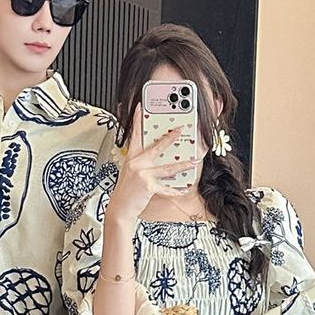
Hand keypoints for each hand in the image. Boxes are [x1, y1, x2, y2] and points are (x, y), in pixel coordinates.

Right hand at [108, 111, 192, 225]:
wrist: (120, 207)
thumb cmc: (127, 189)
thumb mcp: (130, 171)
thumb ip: (141, 161)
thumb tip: (159, 155)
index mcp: (131, 157)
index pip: (134, 135)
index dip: (136, 120)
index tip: (140, 107)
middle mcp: (136, 163)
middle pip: (157, 147)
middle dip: (170, 138)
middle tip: (181, 130)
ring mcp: (142, 174)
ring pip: (168, 168)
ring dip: (183, 165)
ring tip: (194, 161)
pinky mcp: (148, 185)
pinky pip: (166, 187)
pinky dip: (176, 190)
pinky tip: (184, 189)